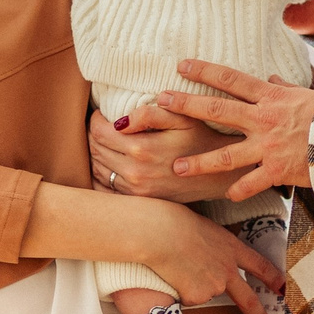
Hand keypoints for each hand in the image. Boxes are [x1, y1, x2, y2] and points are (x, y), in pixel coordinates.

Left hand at [89, 102, 242, 202]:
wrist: (218, 176)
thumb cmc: (201, 140)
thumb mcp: (182, 118)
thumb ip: (150, 113)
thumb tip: (120, 121)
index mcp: (142, 149)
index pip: (99, 131)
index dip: (96, 119)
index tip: (102, 113)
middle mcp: (135, 173)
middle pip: (95, 149)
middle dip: (94, 134)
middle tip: (102, 125)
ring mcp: (135, 191)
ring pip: (97, 168)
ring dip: (96, 152)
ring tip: (106, 141)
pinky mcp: (138, 201)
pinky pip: (106, 186)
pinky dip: (101, 172)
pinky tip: (109, 161)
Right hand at [133, 201, 283, 313]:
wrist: (159, 234)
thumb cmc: (175, 222)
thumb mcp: (204, 229)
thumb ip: (213, 248)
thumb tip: (207, 262)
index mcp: (231, 248)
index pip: (259, 265)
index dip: (273, 278)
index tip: (282, 289)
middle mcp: (227, 270)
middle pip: (248, 299)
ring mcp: (214, 286)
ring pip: (203, 292)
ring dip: (192, 284)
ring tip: (176, 264)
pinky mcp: (197, 297)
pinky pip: (187, 298)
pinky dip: (179, 290)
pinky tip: (171, 274)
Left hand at [158, 59, 313, 200]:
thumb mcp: (306, 93)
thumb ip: (284, 87)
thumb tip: (271, 76)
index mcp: (270, 97)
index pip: (231, 79)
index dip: (205, 70)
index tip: (182, 65)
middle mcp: (264, 119)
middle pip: (218, 109)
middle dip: (187, 105)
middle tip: (161, 101)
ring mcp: (269, 146)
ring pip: (227, 154)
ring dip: (200, 161)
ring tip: (177, 167)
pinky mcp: (279, 170)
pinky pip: (253, 182)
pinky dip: (239, 190)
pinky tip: (225, 195)